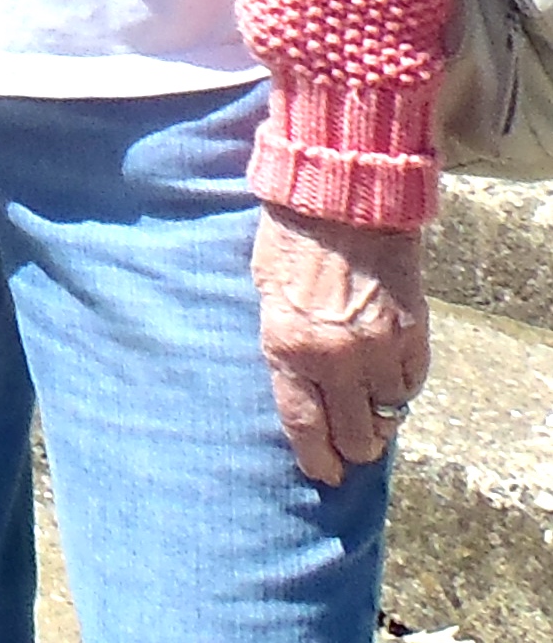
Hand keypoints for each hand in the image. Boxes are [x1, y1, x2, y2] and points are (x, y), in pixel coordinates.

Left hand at [254, 203, 428, 484]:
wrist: (341, 203)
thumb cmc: (288, 243)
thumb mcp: (264, 296)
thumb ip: (282, 346)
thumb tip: (296, 388)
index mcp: (288, 347)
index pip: (304, 425)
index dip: (315, 457)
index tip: (322, 473)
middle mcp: (335, 357)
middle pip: (354, 433)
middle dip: (351, 446)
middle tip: (349, 444)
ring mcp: (379, 348)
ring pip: (389, 416)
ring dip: (380, 420)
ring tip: (370, 414)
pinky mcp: (412, 335)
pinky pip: (413, 385)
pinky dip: (402, 391)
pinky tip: (390, 385)